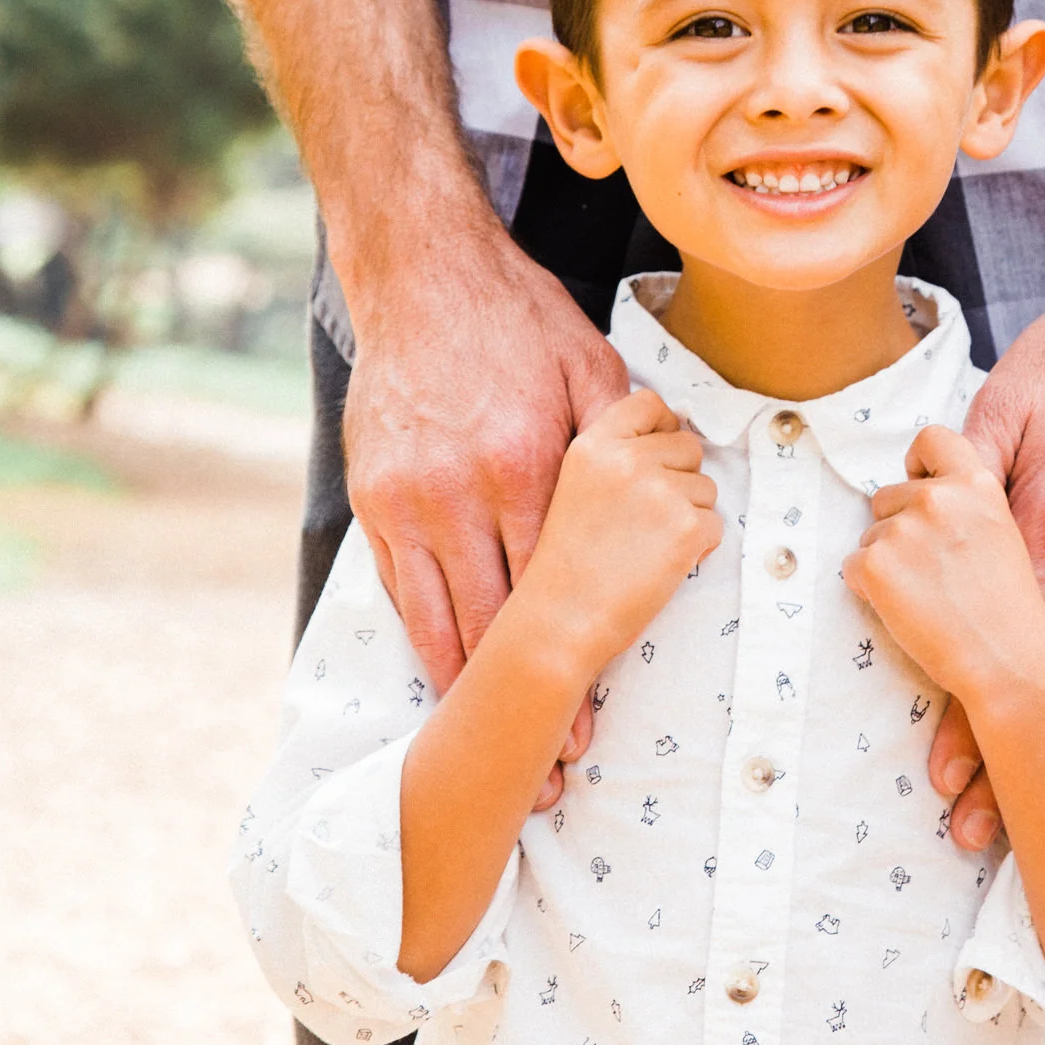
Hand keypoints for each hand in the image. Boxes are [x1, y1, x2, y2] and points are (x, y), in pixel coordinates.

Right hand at [343, 240, 627, 806]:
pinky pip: (397, 588)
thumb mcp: (588, 364)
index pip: (555, 586)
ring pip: (439, 617)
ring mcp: (410, 499)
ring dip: (466, 691)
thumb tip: (669, 479)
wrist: (422, 277)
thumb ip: (624, 432)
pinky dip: (421, 641)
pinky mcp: (375, 497)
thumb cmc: (517, 318)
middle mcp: (463, 491)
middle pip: (498, 619)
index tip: (586, 725)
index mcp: (526, 464)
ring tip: (489, 751)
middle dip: (521, 703)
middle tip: (545, 767)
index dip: (573, 663)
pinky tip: (440, 686)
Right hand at [514, 390, 723, 670]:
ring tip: (645, 549)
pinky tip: (660, 567)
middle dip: (679, 480)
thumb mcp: (572, 487)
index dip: (663, 426)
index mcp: (593, 445)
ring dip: (688, 518)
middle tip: (645, 522)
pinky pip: (715, 525)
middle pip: (687, 446)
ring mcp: (659, 491)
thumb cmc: (564, 565)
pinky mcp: (685, 527)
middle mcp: (626, 459)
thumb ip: (614, 455)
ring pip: (706, 488)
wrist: (558, 624)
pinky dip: (698, 549)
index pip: (648, 403)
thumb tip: (670, 429)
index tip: (659, 456)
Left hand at [843, 427, 1044, 707]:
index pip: (932, 438)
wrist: (1008, 661)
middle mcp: (938, 497)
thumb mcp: (1002, 534)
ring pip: (870, 536)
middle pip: (888, 496)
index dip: (919, 463)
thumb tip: (922, 492)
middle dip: (898, 528)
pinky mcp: (875, 564)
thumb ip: (965, 506)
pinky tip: (907, 610)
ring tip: (928, 596)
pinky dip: (870, 590)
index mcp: (977, 484)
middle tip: (933, 572)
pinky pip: (854, 568)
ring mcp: (903, 529)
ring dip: (886, 563)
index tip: (920, 487)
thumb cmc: (1009, 609)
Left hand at [931, 265, 1044, 848]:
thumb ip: (957, 465)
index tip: (938, 769)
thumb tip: (904, 505)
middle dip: (1002, 754)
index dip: (961, 707)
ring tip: (1025, 816)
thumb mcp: (1004, 400)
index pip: (989, 632)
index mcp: (1041, 516)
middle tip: (969, 819)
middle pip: (1038, 675)